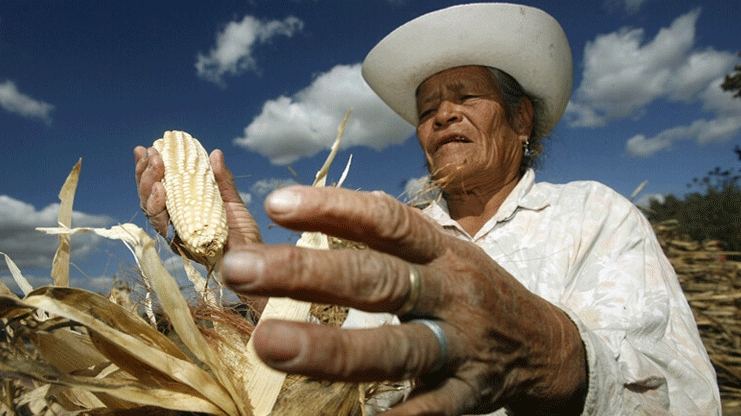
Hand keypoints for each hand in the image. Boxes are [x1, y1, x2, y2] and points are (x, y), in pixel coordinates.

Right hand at [134, 146, 262, 247]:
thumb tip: (215, 153)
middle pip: (148, 196)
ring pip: (149, 209)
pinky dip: (158, 206)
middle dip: (146, 173)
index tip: (147, 148)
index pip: (159, 186)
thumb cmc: (242, 233)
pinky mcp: (178, 244)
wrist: (254, 257)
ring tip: (156, 167)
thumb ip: (221, 180)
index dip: (149, 168)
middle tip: (152, 153)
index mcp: (182, 208)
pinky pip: (162, 225)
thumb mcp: (232, 201)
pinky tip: (161, 190)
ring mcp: (174, 233)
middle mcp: (174, 221)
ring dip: (148, 185)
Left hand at [221, 186, 586, 414]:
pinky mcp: (466, 395)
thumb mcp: (445, 251)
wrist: (543, 345)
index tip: (278, 202)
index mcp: (441, 250)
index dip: (334, 207)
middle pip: (376, 279)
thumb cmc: (474, 289)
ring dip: (332, 348)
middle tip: (240, 267)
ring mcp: (460, 346)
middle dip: (307, 273)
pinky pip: (424, 410)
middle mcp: (450, 291)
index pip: (386, 220)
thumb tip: (333, 204)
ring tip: (270, 345)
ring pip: (395, 348)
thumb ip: (394, 236)